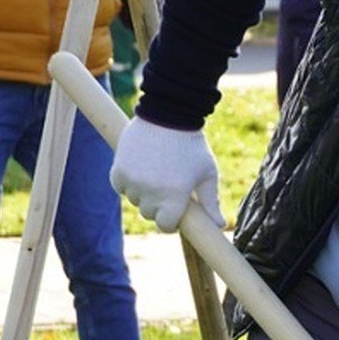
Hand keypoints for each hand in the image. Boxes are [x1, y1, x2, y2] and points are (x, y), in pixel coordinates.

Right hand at [110, 116, 225, 232]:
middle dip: (158, 204)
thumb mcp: (207, 174)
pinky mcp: (118, 170)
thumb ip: (211, 202)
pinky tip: (140, 167)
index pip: (165, 226)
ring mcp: (133, 181)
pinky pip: (120, 186)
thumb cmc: (192, 146)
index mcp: (175, 196)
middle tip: (167, 184)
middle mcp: (151, 192)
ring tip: (155, 172)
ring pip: (134, 200)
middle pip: (149, 213)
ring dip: (143, 192)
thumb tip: (220, 226)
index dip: (170, 220)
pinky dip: (128, 181)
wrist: (168, 113)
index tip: (174, 211)